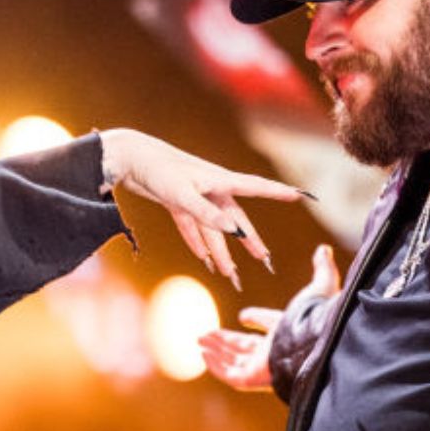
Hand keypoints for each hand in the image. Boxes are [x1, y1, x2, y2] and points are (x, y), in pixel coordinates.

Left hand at [99, 128, 306, 288]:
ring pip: (213, 228)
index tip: (300, 195)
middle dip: (249, 241)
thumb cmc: (159, 170)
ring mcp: (195, 196)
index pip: (256, 187)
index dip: (278, 193)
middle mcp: (212, 189)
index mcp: (220, 181)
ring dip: (220, 250)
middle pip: (236, 219)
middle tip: (264, 259)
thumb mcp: (184, 194)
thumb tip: (233, 231)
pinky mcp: (178, 201)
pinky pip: (192, 226)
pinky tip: (203, 258)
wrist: (129, 157)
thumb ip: (207, 214)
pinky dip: (196, 241)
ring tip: (230, 273)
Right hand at [198, 244, 341, 390]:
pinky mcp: (253, 379)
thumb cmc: (319, 317)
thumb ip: (323, 269)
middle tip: (207, 333)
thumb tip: (325, 249)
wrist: (315, 344)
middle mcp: (274, 350)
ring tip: (199, 340)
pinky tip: (203, 353)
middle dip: (226, 340)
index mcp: (288, 330)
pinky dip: (215, 365)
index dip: (256, 318)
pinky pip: (229, 374)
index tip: (245, 315)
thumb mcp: (321, 286)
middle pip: (245, 346)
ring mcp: (263, 366)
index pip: (269, 324)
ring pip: (234, 360)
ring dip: (216, 350)